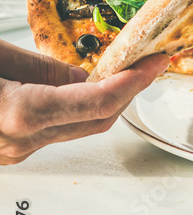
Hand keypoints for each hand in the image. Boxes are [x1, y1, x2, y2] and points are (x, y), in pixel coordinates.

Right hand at [0, 41, 168, 164]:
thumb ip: (43, 67)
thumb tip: (84, 75)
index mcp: (22, 113)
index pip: (101, 101)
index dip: (135, 80)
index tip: (155, 63)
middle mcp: (23, 140)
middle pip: (98, 119)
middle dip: (128, 89)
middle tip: (146, 62)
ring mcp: (15, 151)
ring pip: (76, 128)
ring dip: (103, 101)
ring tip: (118, 70)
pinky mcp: (9, 152)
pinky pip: (53, 132)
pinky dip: (74, 111)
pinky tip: (76, 90)